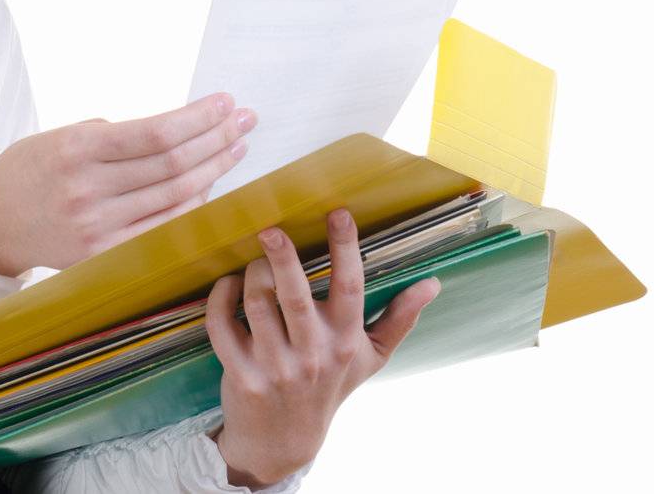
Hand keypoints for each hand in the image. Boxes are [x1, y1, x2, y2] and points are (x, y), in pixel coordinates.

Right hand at [0, 93, 255, 275]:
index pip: (155, 133)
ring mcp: (96, 228)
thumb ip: (114, 134)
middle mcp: (87, 190)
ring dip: (214, 170)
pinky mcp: (102, 255)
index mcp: (76, 149)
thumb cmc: (30, 169)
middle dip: (217, 139)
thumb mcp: (61, 136)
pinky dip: (192, 206)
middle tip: (244, 119)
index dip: (199, 118)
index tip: (225, 102)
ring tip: (236, 148)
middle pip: (173, 164)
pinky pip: (163, 229)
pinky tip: (209, 186)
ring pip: (175, 197)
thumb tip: (178, 127)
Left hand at [204, 208, 441, 487]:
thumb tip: (433, 284)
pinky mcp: (240, 373)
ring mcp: (274, 365)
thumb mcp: (370, 358)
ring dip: (250, 274)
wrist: (283, 440)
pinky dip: (220, 298)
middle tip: (271, 229)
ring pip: (256, 304)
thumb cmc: (329, 386)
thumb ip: (399, 319)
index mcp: (345, 340)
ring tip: (253, 261)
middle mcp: (312, 353)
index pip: (350, 288)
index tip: (339, 213)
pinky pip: (223, 326)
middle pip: (295, 296)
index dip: (345, 248)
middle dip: (283, 259)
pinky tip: (227, 283)